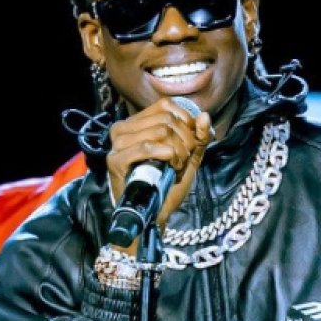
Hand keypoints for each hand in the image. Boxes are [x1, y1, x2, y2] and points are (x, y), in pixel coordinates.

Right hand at [107, 98, 213, 244]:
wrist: (155, 215)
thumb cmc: (167, 185)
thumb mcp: (188, 157)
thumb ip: (199, 136)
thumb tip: (205, 116)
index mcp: (137, 123)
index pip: (166, 105)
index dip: (186, 122)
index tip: (190, 144)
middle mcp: (123, 128)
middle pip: (166, 119)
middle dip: (185, 140)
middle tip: (183, 160)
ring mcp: (117, 144)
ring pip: (160, 131)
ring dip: (177, 151)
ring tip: (176, 167)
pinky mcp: (115, 160)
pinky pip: (146, 147)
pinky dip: (166, 156)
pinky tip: (170, 168)